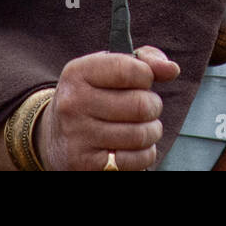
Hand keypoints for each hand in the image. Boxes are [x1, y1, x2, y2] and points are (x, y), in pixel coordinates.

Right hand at [35, 46, 179, 170]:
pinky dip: (144, 153)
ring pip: (142, 134)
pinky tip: (133, 147)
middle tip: (147, 108)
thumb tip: (171, 70)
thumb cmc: (92, 96)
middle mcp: (73, 103)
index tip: (143, 81)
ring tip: (143, 127)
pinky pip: (137, 159)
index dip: (147, 76)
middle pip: (141, 105)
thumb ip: (144, 61)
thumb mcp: (108, 70)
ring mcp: (77, 136)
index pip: (130, 69)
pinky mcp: (85, 164)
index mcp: (78, 73)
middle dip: (154, 106)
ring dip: (152, 131)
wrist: (53, 138)